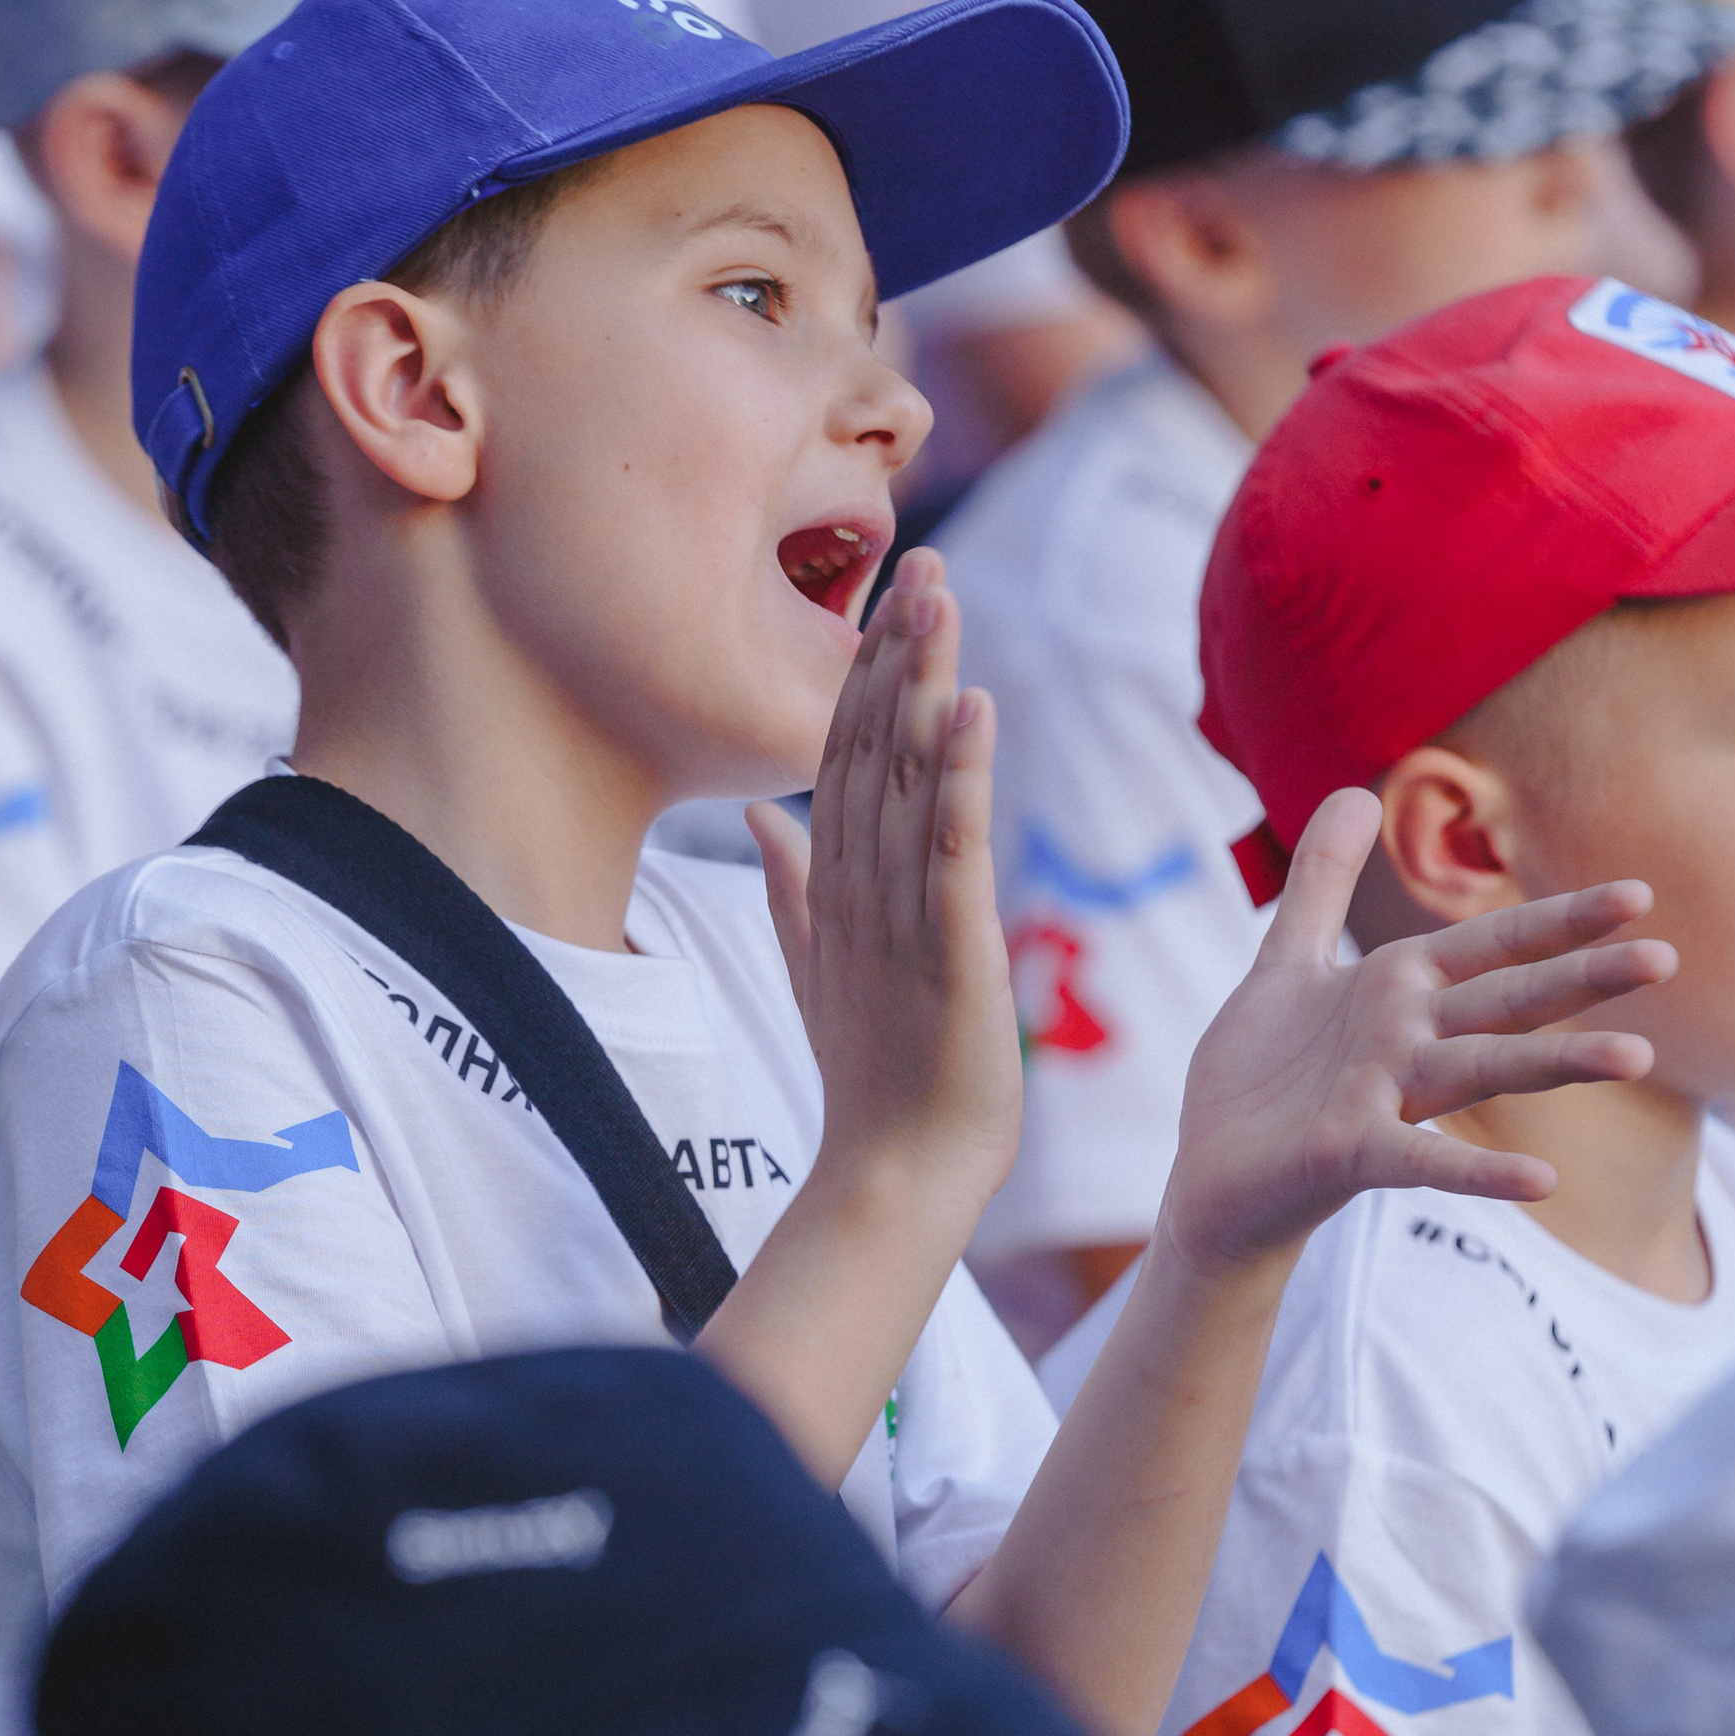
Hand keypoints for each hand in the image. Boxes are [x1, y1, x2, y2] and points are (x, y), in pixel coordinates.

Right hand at [748, 549, 1020, 1235]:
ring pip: (906, 782)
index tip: (893, 592)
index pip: (846, 759)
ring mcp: (899, 917)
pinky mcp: (949, 951)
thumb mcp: (820, 966)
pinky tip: (971, 708)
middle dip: (895, 653)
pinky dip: (960, 778)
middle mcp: (860, 888)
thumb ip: (790, 888)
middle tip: (920, 560)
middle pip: (872, 750)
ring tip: (940, 599)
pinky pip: (953, 850)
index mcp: (837, 887)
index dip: (867, 674)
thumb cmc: (874, 1079)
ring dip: (923, 686)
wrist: (896, 1175)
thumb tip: (763, 817)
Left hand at [1161, 789, 1674, 1276]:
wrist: (1209, 1177)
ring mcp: (1385, 1098)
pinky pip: (1423, 1160)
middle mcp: (1407, 1041)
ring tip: (1638, 1056)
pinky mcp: (1352, 1153)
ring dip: (1558, 1063)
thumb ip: (1323, 879)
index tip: (1638, 896)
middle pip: (1507, 1000)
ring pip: (1484, 1069)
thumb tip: (1358, 790)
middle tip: (1667, 958)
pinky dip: (1479, 1170)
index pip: (1493, 945)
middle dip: (1582, 977)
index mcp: (1398, 989)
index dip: (1560, 920)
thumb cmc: (1259, 1077)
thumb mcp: (1288, 961)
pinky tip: (1543, 1180)